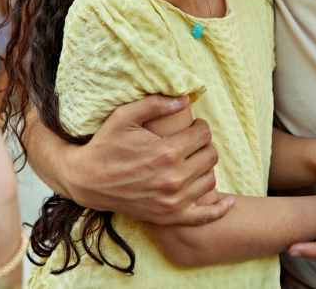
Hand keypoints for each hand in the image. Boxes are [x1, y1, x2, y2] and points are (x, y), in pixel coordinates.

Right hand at [66, 95, 233, 225]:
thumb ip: (155, 104)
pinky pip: (205, 215)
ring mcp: (173, 201)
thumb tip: (185, 99)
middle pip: (210, 156)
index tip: (193, 126)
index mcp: (166, 152)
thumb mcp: (125, 117)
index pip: (203, 135)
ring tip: (193, 161)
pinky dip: (219, 209)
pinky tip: (227, 201)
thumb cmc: (105, 145)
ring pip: (210, 180)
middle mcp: (174, 179)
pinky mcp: (169, 216)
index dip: (200, 127)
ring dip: (206, 168)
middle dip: (204, 145)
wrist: (88, 180)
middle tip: (193, 142)